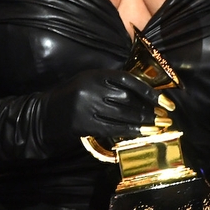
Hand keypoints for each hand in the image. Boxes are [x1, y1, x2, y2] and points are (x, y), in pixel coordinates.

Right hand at [40, 69, 161, 149]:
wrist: (45, 114)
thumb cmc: (71, 96)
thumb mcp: (88, 81)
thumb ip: (110, 83)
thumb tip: (142, 92)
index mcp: (94, 74)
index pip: (127, 80)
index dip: (148, 90)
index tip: (164, 100)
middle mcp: (91, 89)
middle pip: (127, 99)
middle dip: (149, 110)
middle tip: (164, 117)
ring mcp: (87, 107)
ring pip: (122, 115)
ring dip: (143, 123)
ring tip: (157, 127)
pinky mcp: (84, 124)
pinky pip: (112, 129)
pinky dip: (129, 132)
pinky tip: (141, 134)